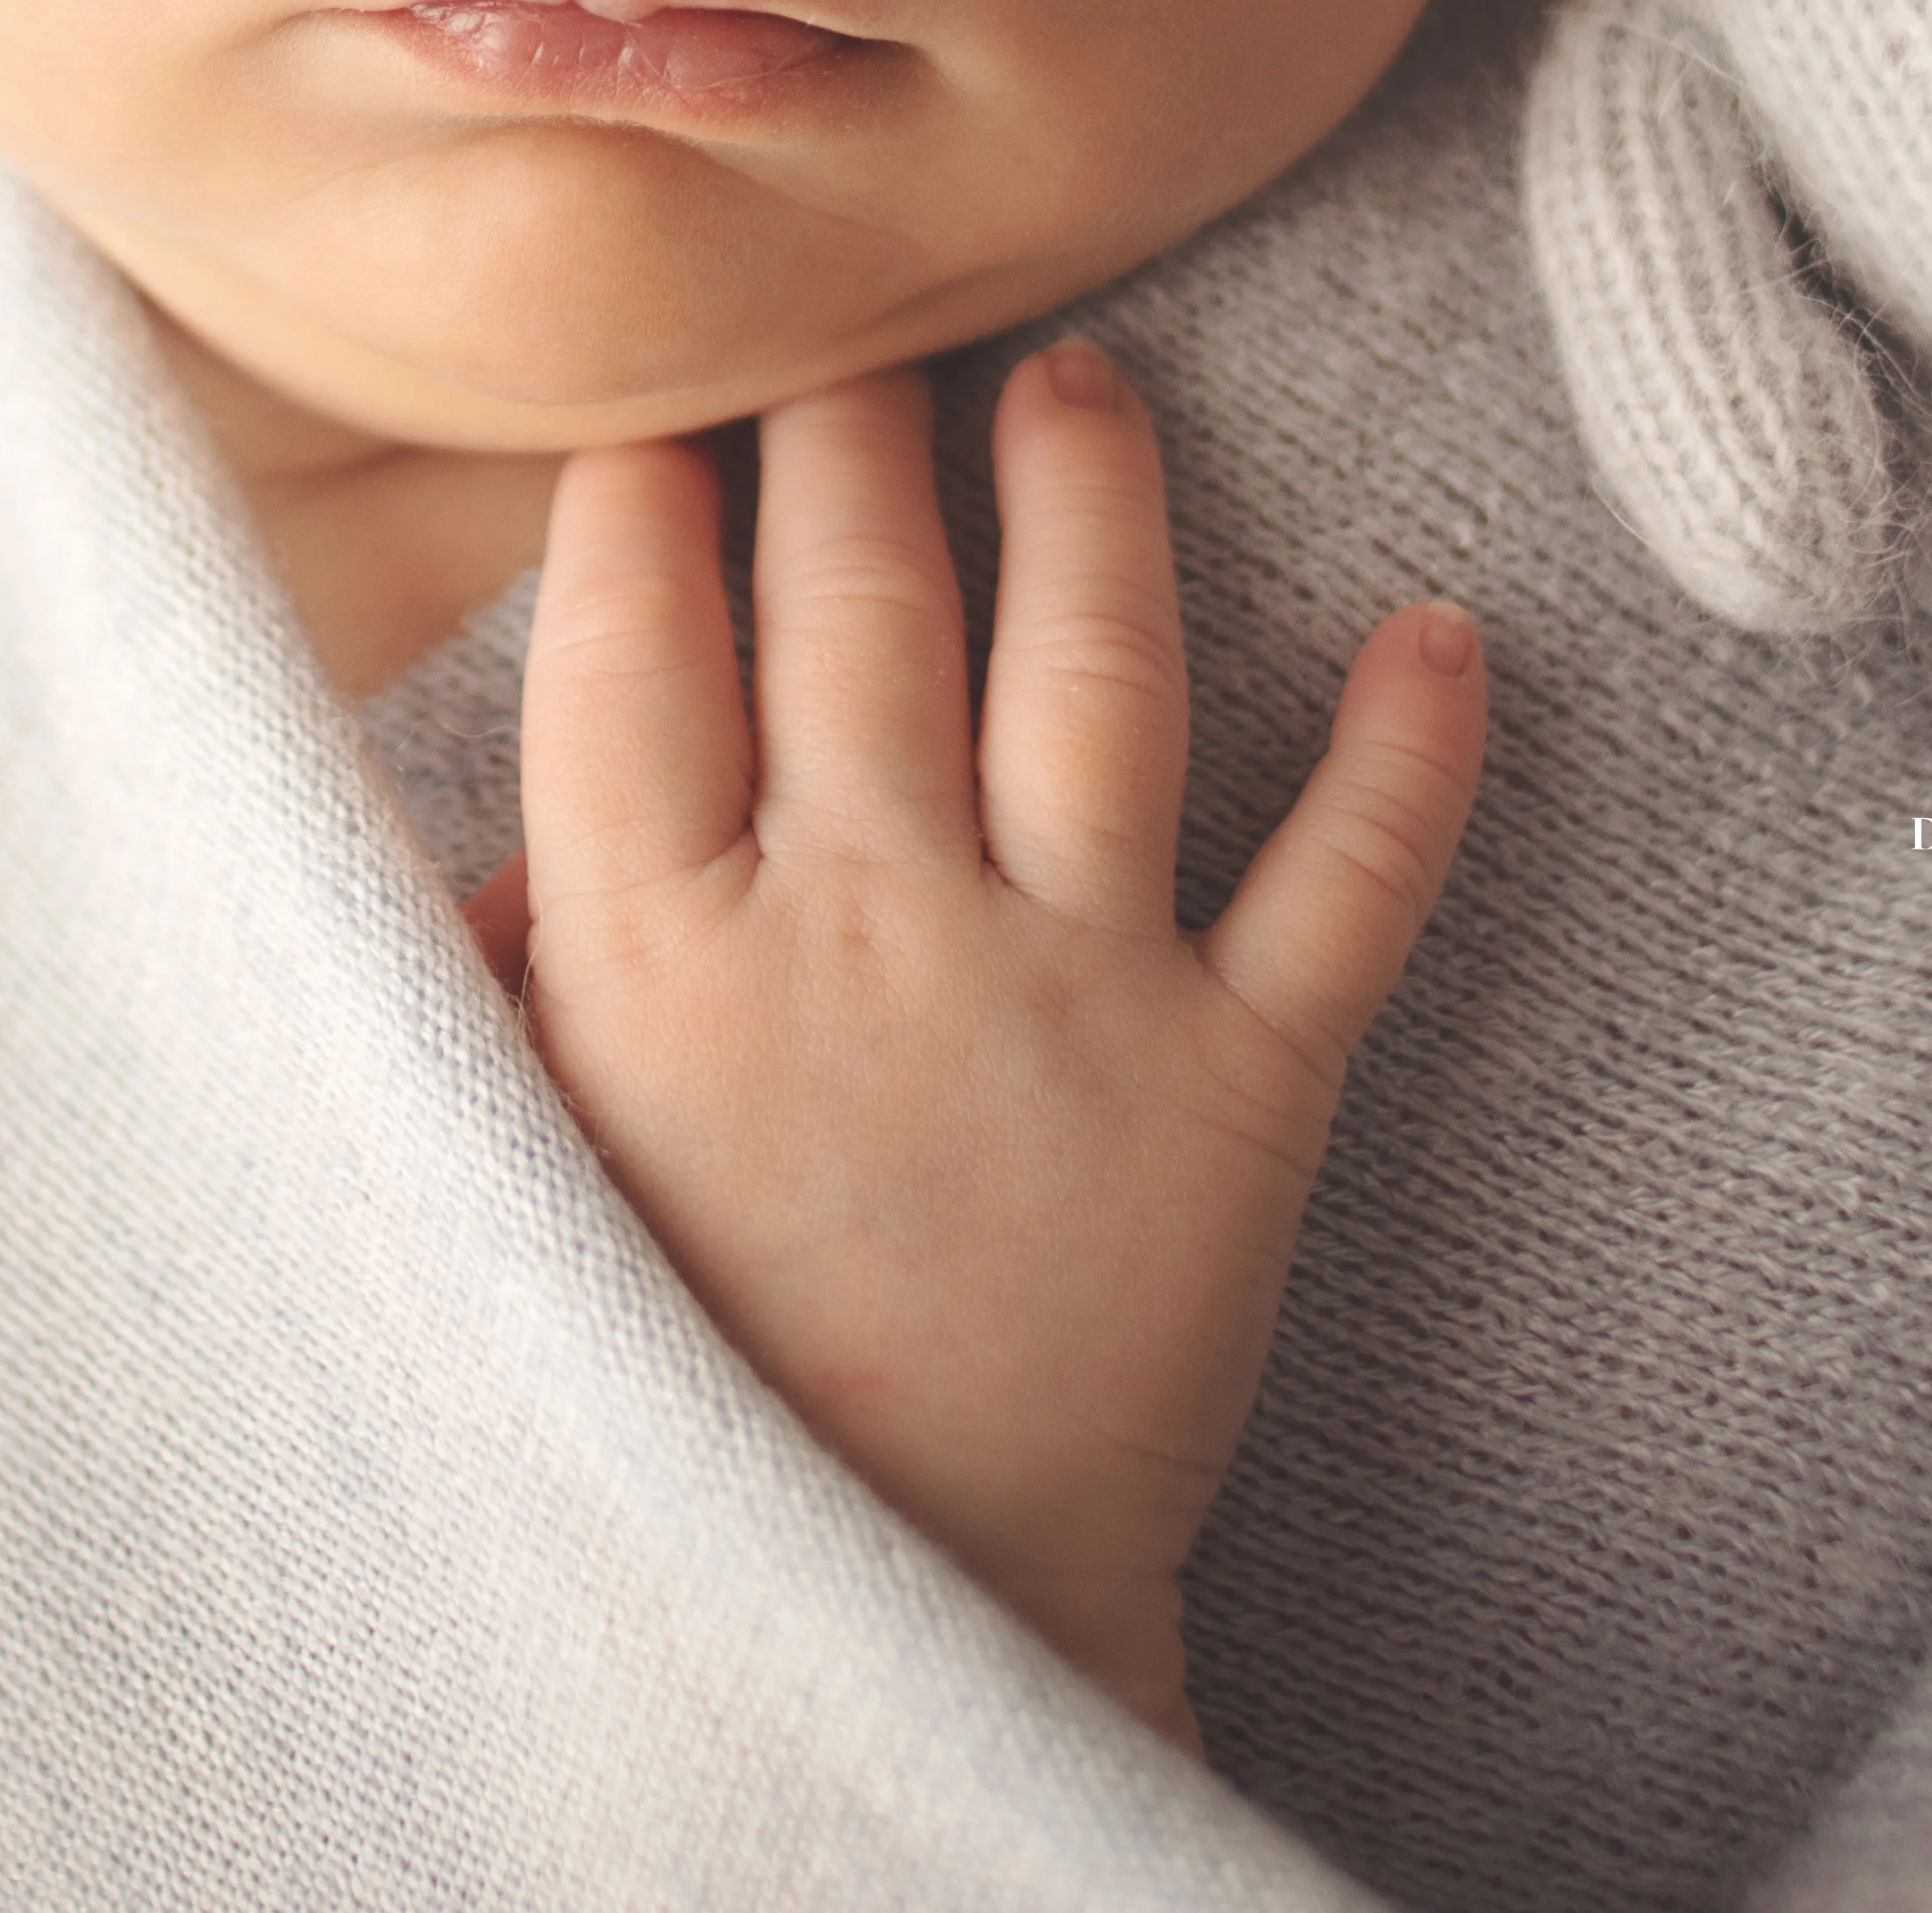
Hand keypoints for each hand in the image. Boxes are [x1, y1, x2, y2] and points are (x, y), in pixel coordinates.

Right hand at [476, 345, 1489, 1751]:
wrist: (903, 1609)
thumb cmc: (681, 1382)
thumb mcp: (515, 1175)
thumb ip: (498, 990)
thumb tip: (486, 846)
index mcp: (656, 949)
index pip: (636, 639)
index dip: (644, 490)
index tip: (655, 401)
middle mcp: (863, 924)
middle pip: (861, 596)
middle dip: (856, 425)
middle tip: (860, 322)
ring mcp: (1066, 988)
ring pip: (1089, 670)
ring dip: (1093, 498)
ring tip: (1084, 377)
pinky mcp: (1242, 1088)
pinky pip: (1344, 884)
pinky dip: (1411, 756)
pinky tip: (1445, 630)